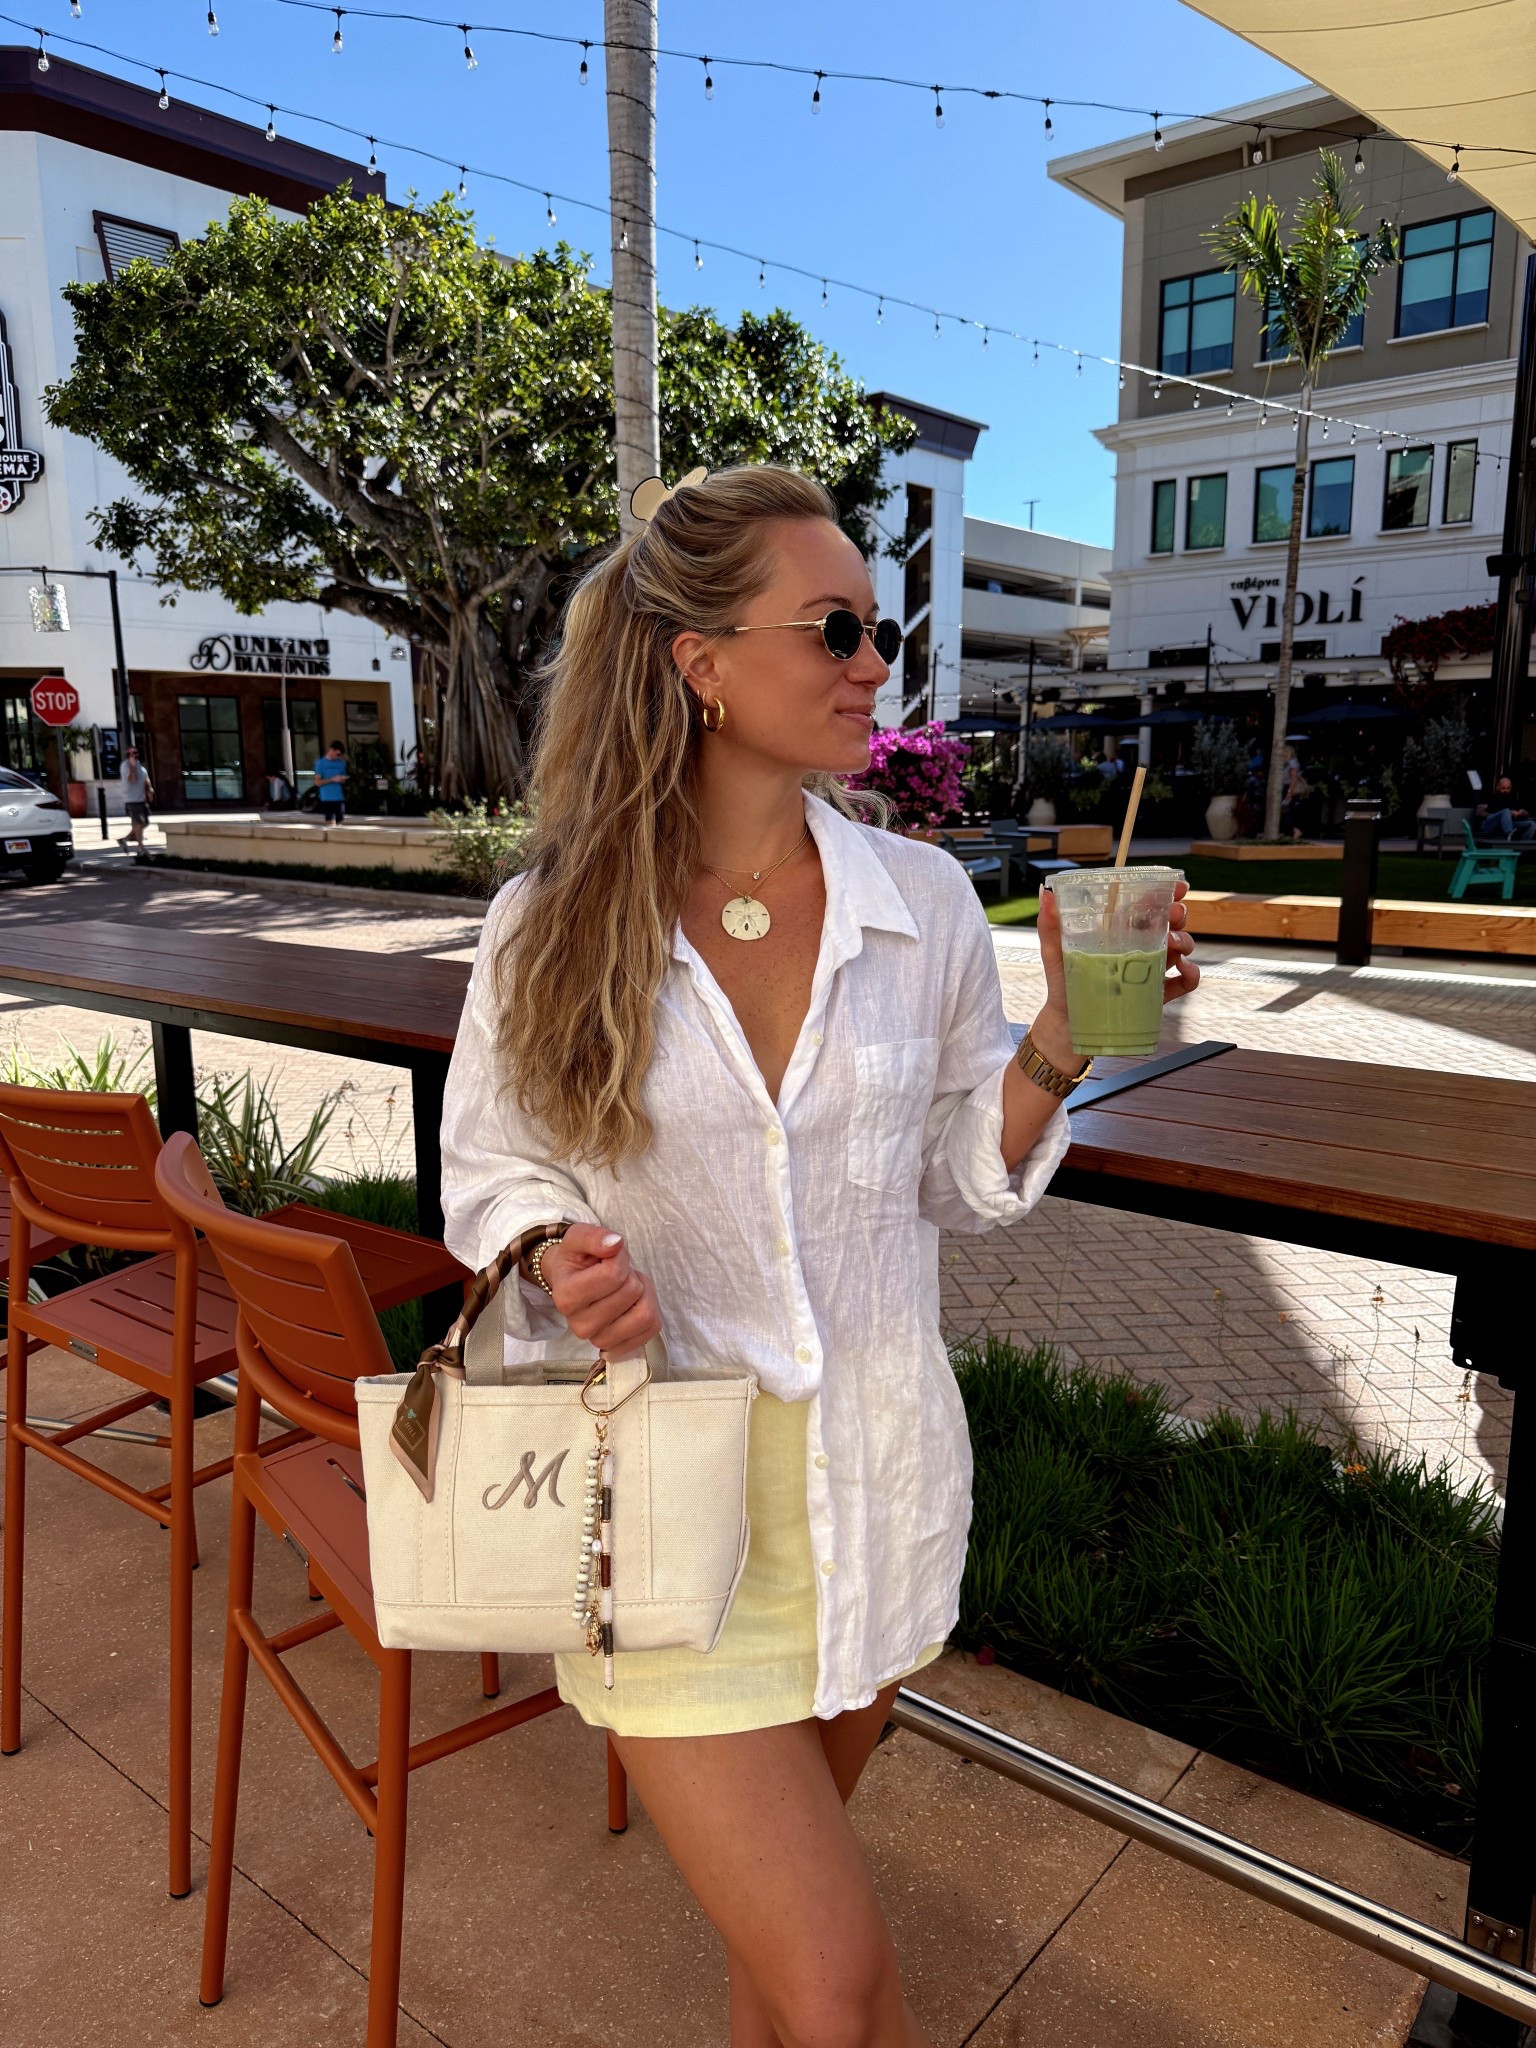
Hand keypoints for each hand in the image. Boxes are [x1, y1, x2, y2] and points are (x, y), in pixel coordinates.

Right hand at [538, 1223, 661, 1354]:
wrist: (574, 1282)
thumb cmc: (578, 1260)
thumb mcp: (578, 1237)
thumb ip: (593, 1236)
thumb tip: (615, 1244)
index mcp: (565, 1297)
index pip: (613, 1275)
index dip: (620, 1258)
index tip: (609, 1257)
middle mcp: (580, 1325)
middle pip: (631, 1292)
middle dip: (630, 1275)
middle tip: (616, 1273)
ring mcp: (600, 1340)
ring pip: (645, 1314)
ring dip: (643, 1292)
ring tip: (625, 1286)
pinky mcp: (621, 1347)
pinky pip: (652, 1327)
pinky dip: (649, 1307)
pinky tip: (631, 1303)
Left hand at [1032, 879, 1199, 1066]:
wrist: (1069, 1025)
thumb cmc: (1063, 985)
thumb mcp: (1054, 952)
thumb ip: (1050, 924)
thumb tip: (1046, 892)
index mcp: (1120, 932)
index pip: (1148, 906)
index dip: (1166, 893)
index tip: (1178, 886)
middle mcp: (1140, 947)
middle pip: (1170, 923)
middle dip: (1179, 914)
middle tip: (1175, 914)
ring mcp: (1152, 970)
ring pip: (1181, 948)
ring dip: (1185, 940)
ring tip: (1173, 944)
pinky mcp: (1158, 994)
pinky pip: (1185, 982)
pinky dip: (1191, 974)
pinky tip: (1183, 970)